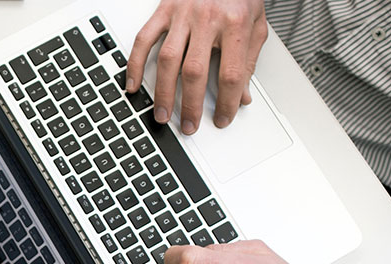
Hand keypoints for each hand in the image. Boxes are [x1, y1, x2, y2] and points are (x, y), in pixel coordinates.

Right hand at [128, 0, 268, 133]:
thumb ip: (249, 60)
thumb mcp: (256, 24)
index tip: (223, 118)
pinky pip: (144, 39)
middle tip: (189, 125)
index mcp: (235, 24)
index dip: (227, 102)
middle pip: (195, 72)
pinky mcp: (164, 10)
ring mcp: (182, 15)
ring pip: (168, 60)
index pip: (231, 74)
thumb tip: (242, 95)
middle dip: (191, 105)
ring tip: (162, 114)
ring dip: (164, 92)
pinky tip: (134, 84)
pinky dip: (136, 64)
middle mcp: (207, 19)